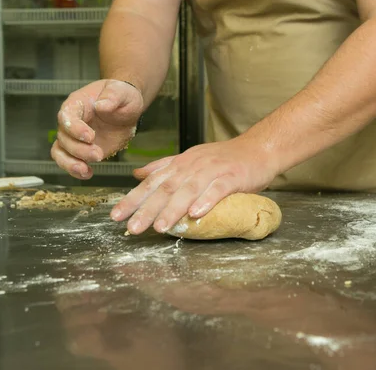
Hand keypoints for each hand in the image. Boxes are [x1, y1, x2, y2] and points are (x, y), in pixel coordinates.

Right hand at [51, 79, 143, 178]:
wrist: (126, 110)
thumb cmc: (122, 97)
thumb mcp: (122, 92)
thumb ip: (113, 96)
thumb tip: (101, 105)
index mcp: (77, 104)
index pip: (67, 116)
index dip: (74, 128)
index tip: (89, 136)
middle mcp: (71, 122)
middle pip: (63, 137)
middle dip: (79, 149)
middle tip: (98, 154)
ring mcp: (74, 138)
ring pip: (60, 152)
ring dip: (71, 163)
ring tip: (86, 170)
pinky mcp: (81, 151)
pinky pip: (69, 161)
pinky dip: (76, 170)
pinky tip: (88, 174)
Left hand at [110, 136, 278, 234]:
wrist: (259, 148)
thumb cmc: (225, 159)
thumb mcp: (190, 159)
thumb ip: (164, 167)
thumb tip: (137, 175)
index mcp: (181, 164)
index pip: (152, 182)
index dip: (133, 198)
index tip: (116, 215)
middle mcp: (192, 166)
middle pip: (166, 188)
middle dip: (147, 209)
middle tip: (132, 228)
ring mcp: (212, 171)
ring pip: (188, 190)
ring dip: (173, 209)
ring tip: (159, 227)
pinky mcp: (232, 177)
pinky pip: (217, 189)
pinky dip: (206, 201)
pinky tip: (196, 214)